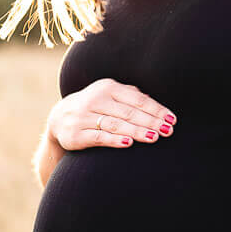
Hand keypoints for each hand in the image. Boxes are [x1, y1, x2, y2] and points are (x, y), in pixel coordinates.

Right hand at [49, 79, 175, 150]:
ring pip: (115, 124)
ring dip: (137, 131)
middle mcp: (94, 99)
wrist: (59, 118)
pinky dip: (114, 140)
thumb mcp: (110, 95)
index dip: (156, 110)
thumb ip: (131, 96)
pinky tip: (129, 144)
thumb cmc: (95, 107)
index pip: (137, 99)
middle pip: (128, 112)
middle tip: (167, 131)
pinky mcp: (75, 134)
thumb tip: (155, 102)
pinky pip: (98, 137)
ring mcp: (83, 117)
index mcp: (107, 87)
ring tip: (154, 137)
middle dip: (150, 122)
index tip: (171, 120)